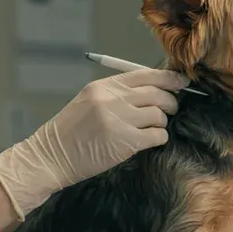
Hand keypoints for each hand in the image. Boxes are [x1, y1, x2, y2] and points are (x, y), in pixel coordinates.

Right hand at [0, 68, 189, 218]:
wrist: (50, 157)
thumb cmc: (69, 132)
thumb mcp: (88, 101)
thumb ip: (116, 93)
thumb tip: (152, 90)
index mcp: (104, 86)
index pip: (145, 74)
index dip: (168, 78)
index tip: (181, 82)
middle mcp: (112, 99)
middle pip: (157, 93)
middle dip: (170, 101)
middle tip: (170, 110)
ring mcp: (119, 120)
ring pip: (159, 114)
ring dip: (161, 122)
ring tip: (153, 128)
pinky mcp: (125, 142)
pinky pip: (157, 135)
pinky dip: (159, 138)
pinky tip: (151, 140)